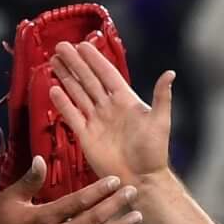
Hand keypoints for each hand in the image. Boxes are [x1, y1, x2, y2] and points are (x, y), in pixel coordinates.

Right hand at [0, 160, 138, 223]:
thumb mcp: (8, 200)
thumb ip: (29, 180)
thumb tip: (42, 159)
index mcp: (45, 218)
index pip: (79, 201)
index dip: (99, 190)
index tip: (115, 179)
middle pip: (94, 219)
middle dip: (116, 205)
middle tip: (133, 192)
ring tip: (137, 216)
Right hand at [47, 40, 175, 185]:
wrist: (141, 179)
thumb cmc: (153, 152)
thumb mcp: (160, 121)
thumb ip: (161, 97)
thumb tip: (170, 73)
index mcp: (125, 100)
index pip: (106, 74)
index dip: (94, 59)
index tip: (82, 45)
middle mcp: (108, 107)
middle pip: (88, 79)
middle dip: (74, 63)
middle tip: (61, 46)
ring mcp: (96, 121)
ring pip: (77, 93)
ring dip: (66, 77)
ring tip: (53, 62)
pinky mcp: (86, 136)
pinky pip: (72, 116)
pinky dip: (62, 103)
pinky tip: (53, 90)